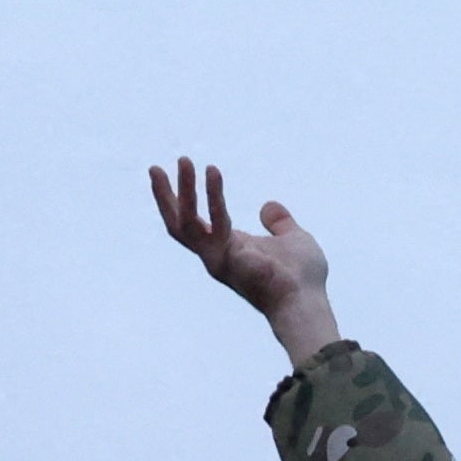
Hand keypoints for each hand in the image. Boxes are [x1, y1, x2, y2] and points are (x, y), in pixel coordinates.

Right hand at [151, 158, 342, 365]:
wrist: (306, 300)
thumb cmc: (302, 276)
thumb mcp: (292, 238)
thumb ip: (278, 222)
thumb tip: (268, 206)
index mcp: (227, 248)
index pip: (193, 224)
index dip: (181, 201)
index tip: (179, 173)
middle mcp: (215, 254)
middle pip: (177, 225)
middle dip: (165, 196)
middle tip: (154, 168)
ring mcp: (216, 259)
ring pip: (185, 222)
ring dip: (183, 190)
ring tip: (184, 161)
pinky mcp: (224, 259)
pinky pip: (215, 221)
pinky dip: (213, 195)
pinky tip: (213, 171)